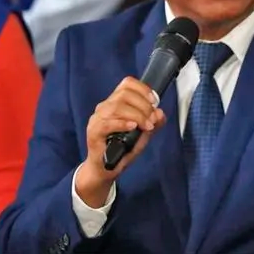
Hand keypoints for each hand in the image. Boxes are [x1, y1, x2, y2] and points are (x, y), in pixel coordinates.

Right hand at [75, 77, 166, 207]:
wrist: (106, 169)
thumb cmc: (122, 149)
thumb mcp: (143, 135)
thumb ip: (153, 123)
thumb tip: (160, 113)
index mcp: (116, 102)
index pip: (127, 84)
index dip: (143, 89)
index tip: (154, 101)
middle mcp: (105, 107)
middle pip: (124, 94)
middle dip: (143, 105)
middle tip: (151, 120)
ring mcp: (97, 118)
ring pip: (117, 106)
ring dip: (137, 115)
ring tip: (146, 126)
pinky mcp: (93, 132)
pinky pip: (107, 123)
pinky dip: (122, 123)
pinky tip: (133, 127)